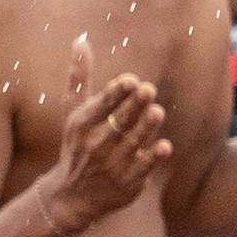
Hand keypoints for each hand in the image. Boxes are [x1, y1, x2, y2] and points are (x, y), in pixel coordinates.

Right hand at [42, 35, 169, 236]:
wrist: (72, 196)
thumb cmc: (77, 145)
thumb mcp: (73, 112)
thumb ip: (80, 77)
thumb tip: (81, 40)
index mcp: (82, 124)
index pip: (101, 105)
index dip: (115, 93)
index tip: (129, 80)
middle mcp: (95, 144)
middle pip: (118, 122)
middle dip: (133, 106)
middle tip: (148, 90)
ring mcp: (111, 165)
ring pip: (133, 143)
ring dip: (145, 128)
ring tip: (157, 112)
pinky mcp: (127, 183)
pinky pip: (143, 168)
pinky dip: (152, 158)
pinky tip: (164, 146)